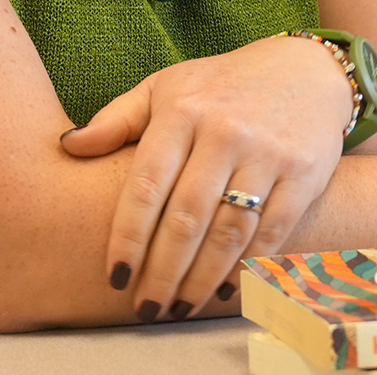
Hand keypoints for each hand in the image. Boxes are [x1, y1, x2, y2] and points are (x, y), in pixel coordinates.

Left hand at [60, 34, 355, 320]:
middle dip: (163, 272)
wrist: (308, 69)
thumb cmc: (223, 85)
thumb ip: (117, 119)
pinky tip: (225, 288)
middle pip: (187, 218)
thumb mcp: (167, 87)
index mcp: (184, 111)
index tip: (116, 277)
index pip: (147, 186)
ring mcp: (268, 153)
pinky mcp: (305, 172)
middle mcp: (226, 132)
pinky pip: (272, 229)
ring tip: (180, 308)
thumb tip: (67, 147)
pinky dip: (248, 265)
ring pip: (229, 231)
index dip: (129, 238)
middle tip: (146, 307)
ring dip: (201, 278)